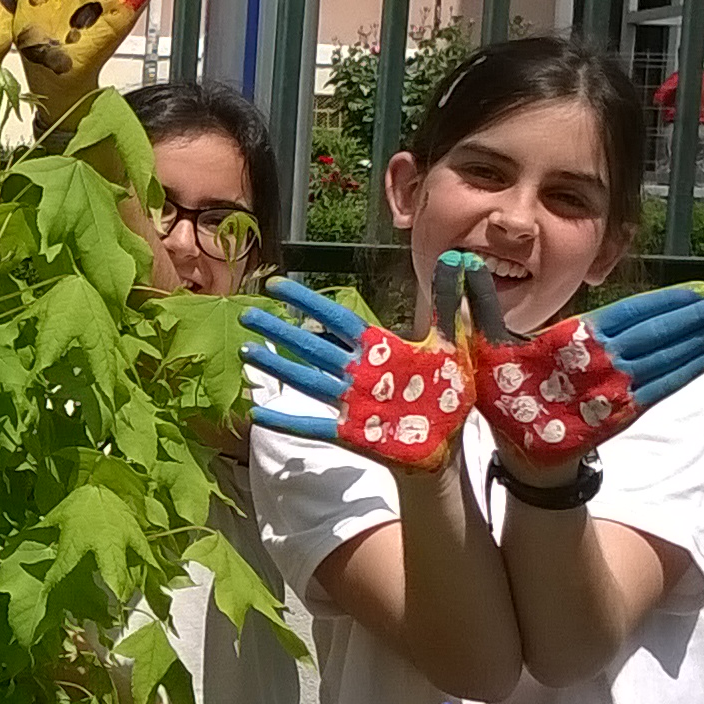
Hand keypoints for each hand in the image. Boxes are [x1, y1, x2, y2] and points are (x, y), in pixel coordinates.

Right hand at [238, 258, 473, 471]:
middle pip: (312, 346)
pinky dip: (287, 421)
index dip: (308, 302)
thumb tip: (456, 260)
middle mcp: (358, 372)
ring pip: (307, 380)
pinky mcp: (353, 432)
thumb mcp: (453, 343)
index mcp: (378, 349)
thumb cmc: (449, 393)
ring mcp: (353, 402)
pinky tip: (257, 414)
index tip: (278, 286)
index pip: (337, 319)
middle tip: (248, 315)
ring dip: (277, 367)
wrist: (452, 442)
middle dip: (279, 331)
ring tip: (246, 352)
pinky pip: (314, 425)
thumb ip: (448, 303)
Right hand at [463, 264, 703, 471]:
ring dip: (701, 339)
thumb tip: (460, 261)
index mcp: (572, 340)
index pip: (630, 312)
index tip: (700, 288)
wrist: (517, 454)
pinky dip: (689, 370)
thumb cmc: (500, 392)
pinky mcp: (625, 414)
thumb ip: (478, 302)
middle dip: (697, 317)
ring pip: (668, 358)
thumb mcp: (483, 343)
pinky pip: (665, 387)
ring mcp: (617, 390)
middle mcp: (601, 363)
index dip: (668, 300)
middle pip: (659, 333)